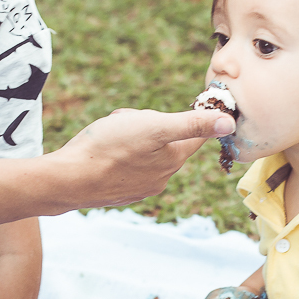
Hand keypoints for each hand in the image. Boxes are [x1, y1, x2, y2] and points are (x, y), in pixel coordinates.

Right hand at [54, 108, 235, 207]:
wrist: (69, 179)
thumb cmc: (109, 147)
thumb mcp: (153, 126)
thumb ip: (192, 125)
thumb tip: (229, 123)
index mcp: (173, 159)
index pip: (196, 134)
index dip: (191, 116)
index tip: (179, 106)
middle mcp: (161, 177)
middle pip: (167, 141)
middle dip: (150, 125)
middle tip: (127, 121)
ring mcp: (140, 187)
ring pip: (145, 152)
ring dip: (132, 137)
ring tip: (110, 134)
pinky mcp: (120, 192)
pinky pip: (128, 166)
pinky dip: (119, 155)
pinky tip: (103, 152)